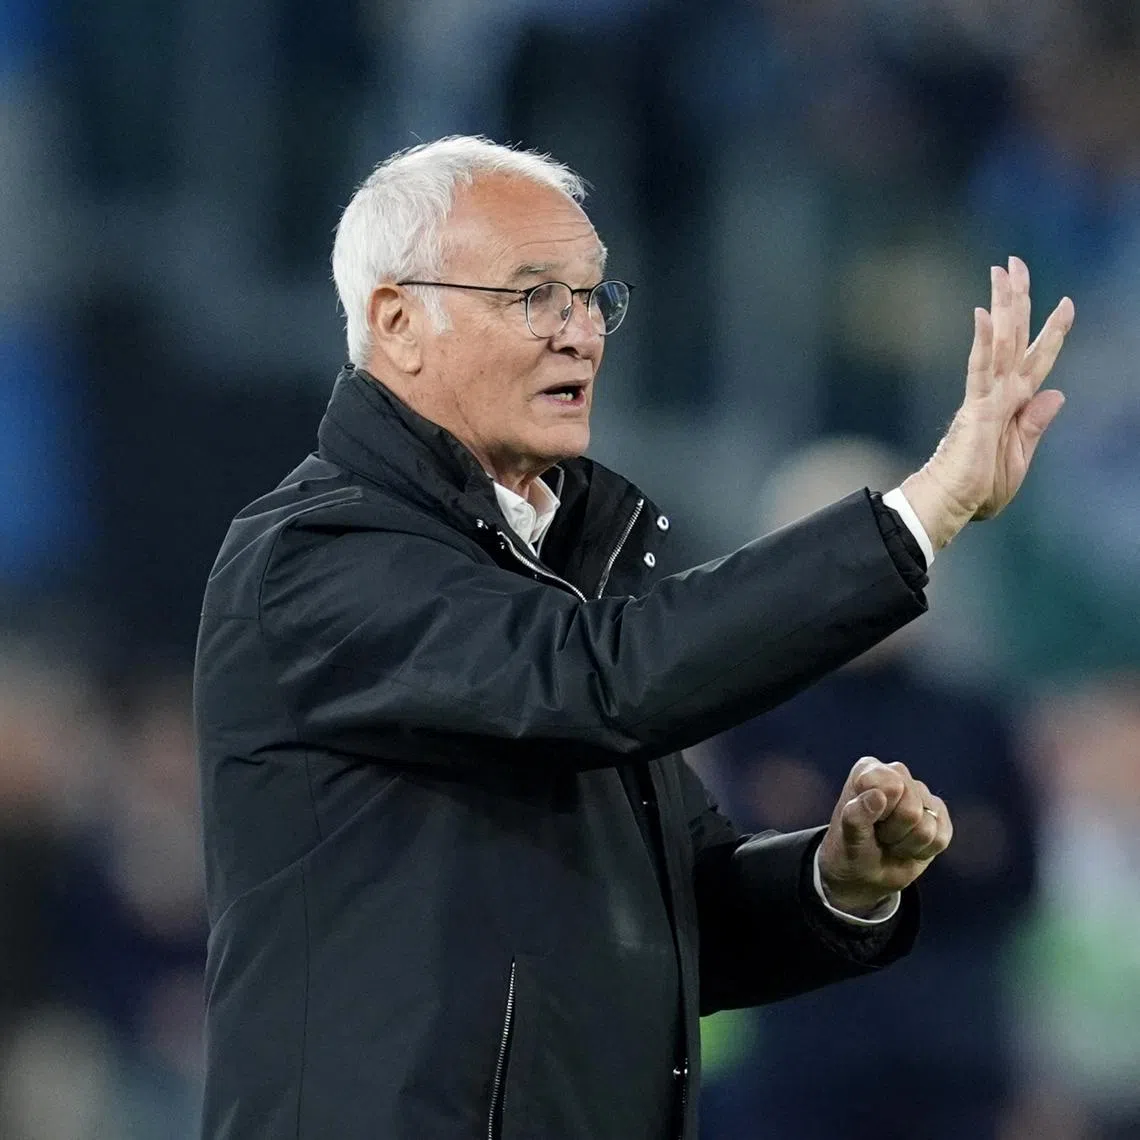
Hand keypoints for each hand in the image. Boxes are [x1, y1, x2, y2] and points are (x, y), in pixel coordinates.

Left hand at [816, 756, 951, 916]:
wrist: (864, 872)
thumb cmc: (851, 849)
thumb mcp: (847, 838)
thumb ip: (856, 816)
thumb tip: (878, 795)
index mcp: (868, 770)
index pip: (891, 786)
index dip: (881, 813)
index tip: (867, 821)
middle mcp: (897, 774)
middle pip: (911, 809)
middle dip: (893, 831)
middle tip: (878, 835)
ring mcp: (921, 793)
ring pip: (926, 826)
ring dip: (905, 844)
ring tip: (890, 840)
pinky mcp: (939, 814)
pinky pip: (940, 839)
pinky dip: (921, 851)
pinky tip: (907, 846)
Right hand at [902, 257, 1074, 551]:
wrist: (949, 505)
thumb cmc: (977, 490)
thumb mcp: (1019, 457)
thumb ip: (1035, 424)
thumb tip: (1057, 392)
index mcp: (1014, 405)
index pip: (1037, 359)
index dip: (1053, 331)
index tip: (1066, 301)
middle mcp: (1001, 393)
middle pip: (1015, 337)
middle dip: (1018, 298)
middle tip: (1014, 262)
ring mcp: (986, 397)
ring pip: (1000, 342)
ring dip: (1003, 305)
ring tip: (1001, 271)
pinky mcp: (974, 409)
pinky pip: (980, 369)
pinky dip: (983, 341)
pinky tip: (983, 313)